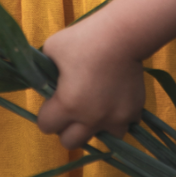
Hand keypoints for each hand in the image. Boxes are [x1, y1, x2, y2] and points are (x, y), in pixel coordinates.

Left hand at [37, 18, 144, 149]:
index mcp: (67, 105)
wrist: (122, 34)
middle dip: (66, 127)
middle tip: (72, 107)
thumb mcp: (52, 47)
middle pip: (69, 142)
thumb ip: (43, 69)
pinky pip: (122, 126)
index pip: (45, 126)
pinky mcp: (133, 112)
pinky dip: (117, 118)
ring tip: (95, 107)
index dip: (45, 113)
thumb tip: (43, 80)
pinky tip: (114, 101)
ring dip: (94, 127)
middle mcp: (90, 118)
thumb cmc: (84, 38)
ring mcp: (114, 118)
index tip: (52, 101)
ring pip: (99, 138)